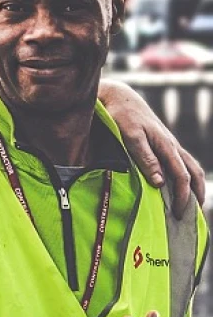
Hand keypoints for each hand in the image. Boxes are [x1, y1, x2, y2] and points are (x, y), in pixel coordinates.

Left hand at [98, 80, 203, 218]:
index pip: (181, 176)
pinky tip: (181, 187)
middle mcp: (172, 146)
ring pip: (192, 167)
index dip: (181, 196)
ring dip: (195, 186)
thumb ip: (145, 158)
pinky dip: (188, 177)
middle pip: (194, 173)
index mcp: (166, 146)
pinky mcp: (165, 145)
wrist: (121, 100)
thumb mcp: (130, 138)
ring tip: (192, 205)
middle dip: (195, 195)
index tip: (177, 214)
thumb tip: (159, 182)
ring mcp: (170, 145)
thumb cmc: (122, 118)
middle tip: (189, 216)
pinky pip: (183, 162)